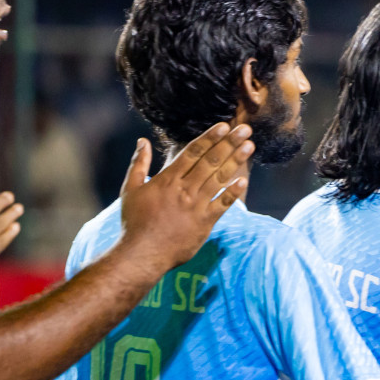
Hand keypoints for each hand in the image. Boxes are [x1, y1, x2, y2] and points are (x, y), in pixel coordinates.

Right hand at [117, 124, 253, 272]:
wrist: (142, 253)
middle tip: (245, 129)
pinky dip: (233, 192)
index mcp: (167, 179)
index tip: (224, 126)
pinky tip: (244, 180)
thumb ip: (138, 164)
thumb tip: (142, 141)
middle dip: (229, 143)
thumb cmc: (134, 222)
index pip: (192, 152)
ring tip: (249, 146)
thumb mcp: (130, 189)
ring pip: (219, 178)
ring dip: (235, 161)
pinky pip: (222, 205)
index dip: (210, 138)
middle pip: (210, 161)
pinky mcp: (205, 223)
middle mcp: (184, 189)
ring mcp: (196, 206)